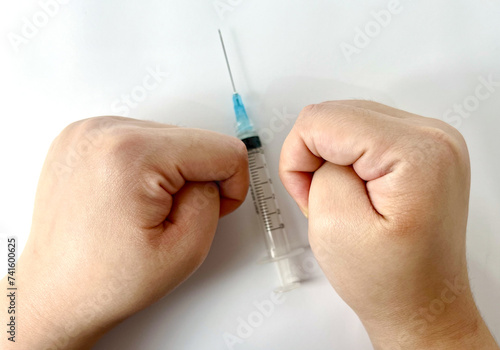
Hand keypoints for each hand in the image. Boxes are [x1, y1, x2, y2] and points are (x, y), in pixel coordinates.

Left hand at [1, 117, 247, 348]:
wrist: (56, 291)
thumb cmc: (104, 280)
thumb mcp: (186, 249)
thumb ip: (213, 197)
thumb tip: (211, 174)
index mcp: (131, 154)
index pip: (222, 148)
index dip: (232, 184)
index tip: (216, 208)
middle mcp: (103, 132)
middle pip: (195, 140)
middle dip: (197, 179)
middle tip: (171, 215)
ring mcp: (88, 132)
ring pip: (170, 139)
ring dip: (171, 173)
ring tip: (144, 208)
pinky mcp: (82, 138)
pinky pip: (141, 140)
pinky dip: (147, 167)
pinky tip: (129, 195)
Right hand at [279, 101, 498, 348]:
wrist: (422, 303)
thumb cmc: (388, 281)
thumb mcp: (334, 226)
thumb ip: (319, 169)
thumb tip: (318, 143)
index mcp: (417, 153)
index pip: (324, 119)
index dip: (298, 156)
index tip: (307, 195)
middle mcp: (433, 137)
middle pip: (337, 114)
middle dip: (315, 155)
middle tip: (323, 199)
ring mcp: (432, 140)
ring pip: (348, 120)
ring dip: (331, 157)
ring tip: (343, 198)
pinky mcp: (423, 148)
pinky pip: (364, 133)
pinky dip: (347, 158)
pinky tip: (357, 189)